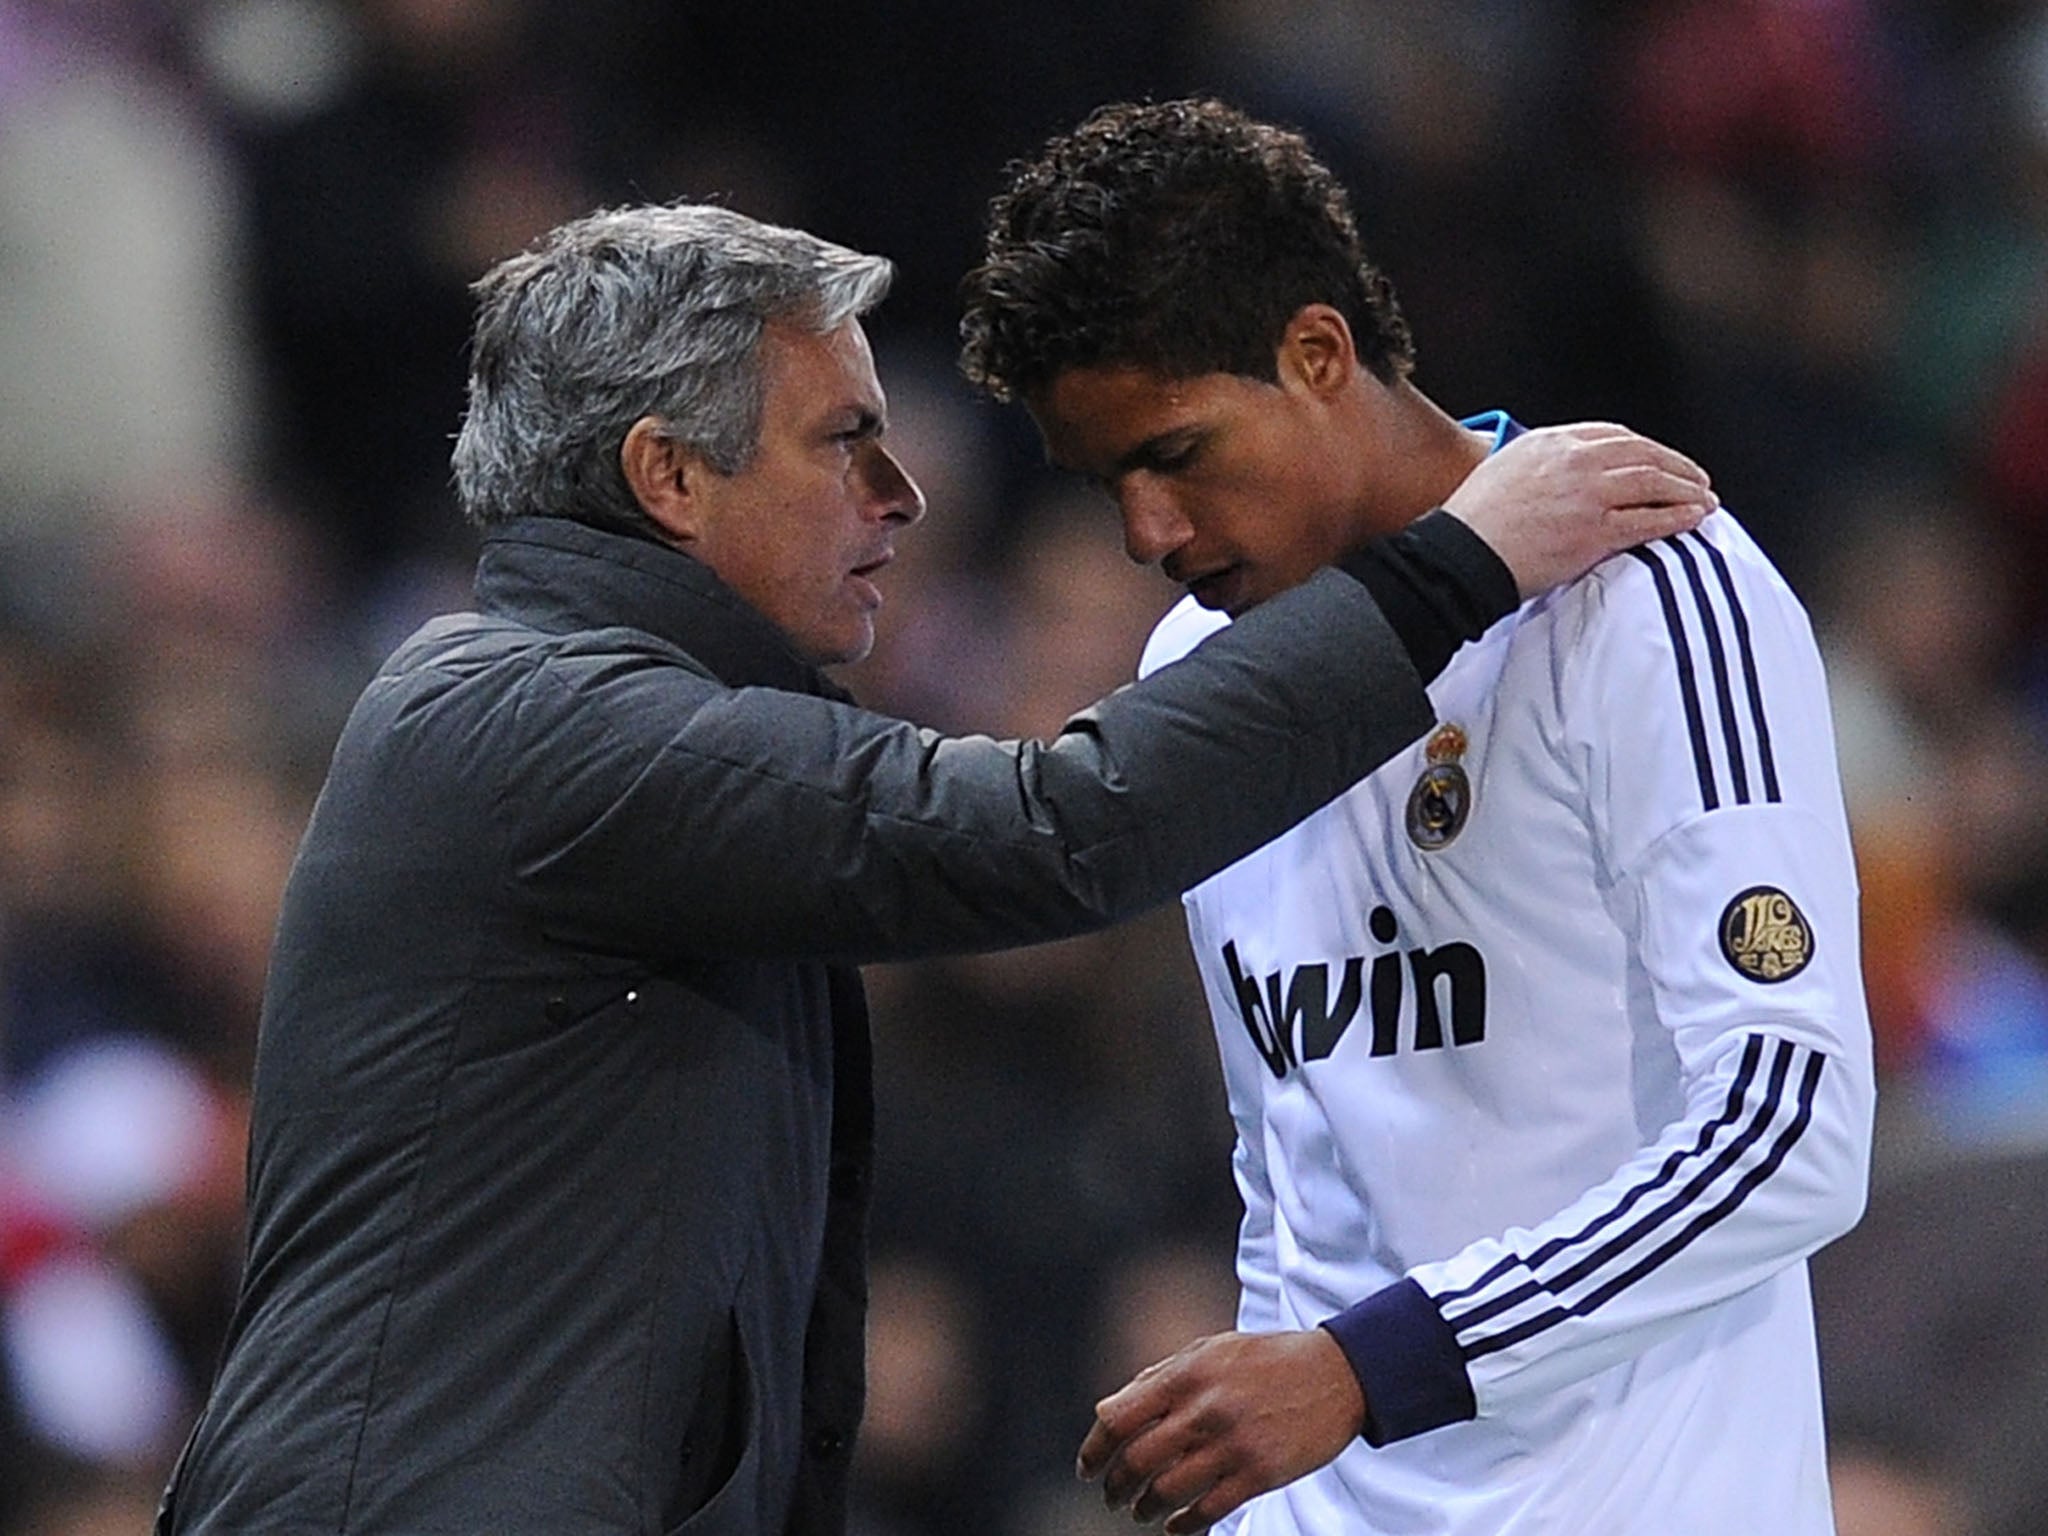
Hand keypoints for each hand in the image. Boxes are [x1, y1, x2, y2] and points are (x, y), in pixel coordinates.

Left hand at [1076, 1328, 1364, 1532]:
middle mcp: (1204, 1409)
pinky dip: (1182, 1524)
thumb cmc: (1266, 1359)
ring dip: (1144, 1508)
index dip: (1094, 1449)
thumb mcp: (1209, 1350)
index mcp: (1187, 1374)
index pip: (1119, 1418)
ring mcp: (1233, 1444)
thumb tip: (1107, 1409)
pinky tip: (1173, 1525)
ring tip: (1139, 1511)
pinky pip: (1207, 1510)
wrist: (1336, 1374)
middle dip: (1115, 1486)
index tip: (1087, 1467)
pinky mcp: (1259, 1474)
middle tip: (1111, 1496)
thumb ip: (1158, 1377)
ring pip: (1167, 1490)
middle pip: (1137, 1460)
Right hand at [1442, 422, 1715, 597]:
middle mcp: (1573, 460)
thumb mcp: (1502, 471)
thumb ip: (1538, 465)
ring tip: (1703, 498)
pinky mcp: (1594, 531)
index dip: (1644, 447)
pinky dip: (1677, 517)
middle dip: (1675, 465)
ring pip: (1653, 482)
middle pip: (1642, 453)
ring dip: (1686, 489)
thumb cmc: (1472, 524)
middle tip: (1694, 477)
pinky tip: (1692, 518)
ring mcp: (1586, 495)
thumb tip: (1559, 474)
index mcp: (1549, 441)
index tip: (1657, 458)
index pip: (1613, 434)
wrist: (1461, 556)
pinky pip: (1648, 520)